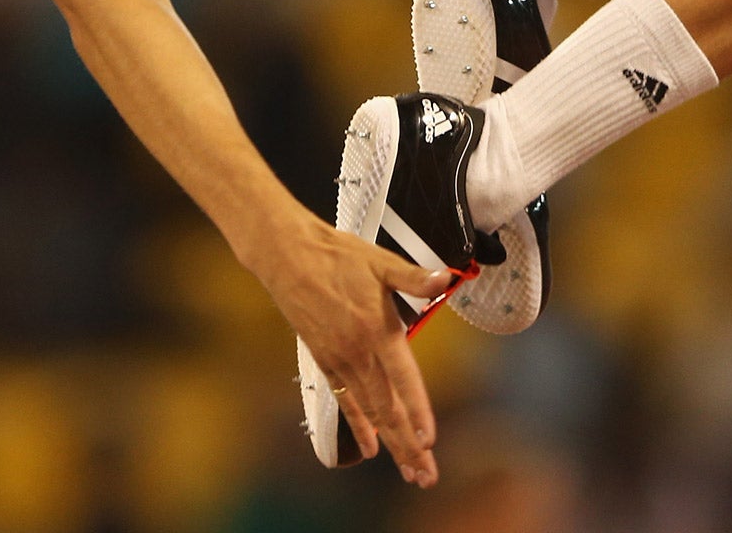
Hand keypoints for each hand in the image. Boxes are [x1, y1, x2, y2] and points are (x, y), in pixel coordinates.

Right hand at [254, 215, 450, 484]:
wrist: (287, 257)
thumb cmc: (336, 255)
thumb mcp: (380, 261)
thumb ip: (414, 277)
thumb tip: (444, 279)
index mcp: (377, 329)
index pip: (403, 379)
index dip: (416, 411)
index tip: (429, 440)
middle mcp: (358, 353)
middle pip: (387, 408)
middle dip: (408, 444)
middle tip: (426, 475)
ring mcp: (339, 360)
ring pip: (370, 411)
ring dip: (391, 443)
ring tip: (410, 470)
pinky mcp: (325, 361)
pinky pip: (346, 401)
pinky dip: (360, 426)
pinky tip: (371, 449)